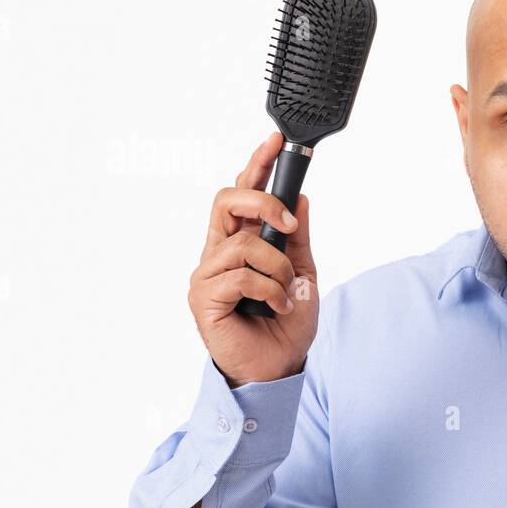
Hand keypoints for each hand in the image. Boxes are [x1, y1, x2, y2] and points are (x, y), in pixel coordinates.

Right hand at [187, 133, 318, 386]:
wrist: (279, 367)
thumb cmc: (287, 323)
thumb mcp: (303, 273)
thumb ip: (298, 237)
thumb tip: (300, 197)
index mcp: (241, 241)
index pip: (243, 194)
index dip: (256, 165)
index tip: (276, 140)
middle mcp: (219, 252)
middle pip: (227, 201)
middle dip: (261, 202)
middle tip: (288, 225)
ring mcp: (208, 273)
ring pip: (242, 243)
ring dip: (277, 266)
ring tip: (287, 292)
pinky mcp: (203, 297)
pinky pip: (241, 275)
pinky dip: (270, 289)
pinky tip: (278, 306)